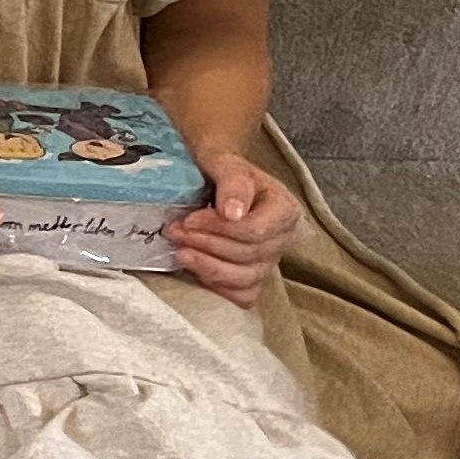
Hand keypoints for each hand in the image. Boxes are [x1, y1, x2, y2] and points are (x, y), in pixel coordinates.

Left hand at [168, 148, 299, 307]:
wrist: (212, 177)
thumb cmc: (220, 170)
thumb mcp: (225, 163)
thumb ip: (233, 182)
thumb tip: (232, 212)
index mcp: (284, 210)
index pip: (256, 231)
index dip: (219, 229)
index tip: (190, 219)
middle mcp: (281, 238)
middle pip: (248, 255)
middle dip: (207, 245)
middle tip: (175, 231)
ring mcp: (268, 261)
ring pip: (246, 279)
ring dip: (207, 267)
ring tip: (179, 251)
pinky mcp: (252, 277)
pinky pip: (243, 295)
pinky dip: (219, 287)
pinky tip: (195, 270)